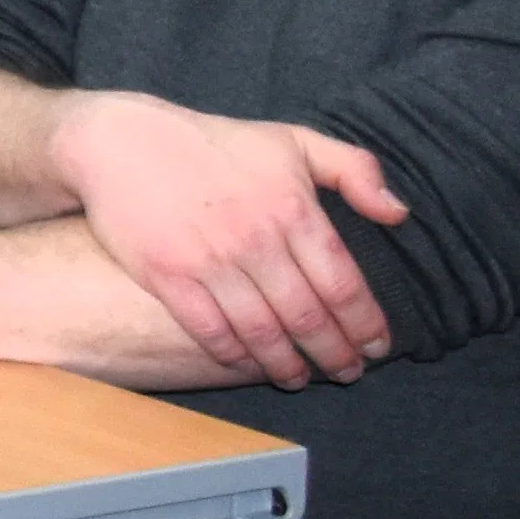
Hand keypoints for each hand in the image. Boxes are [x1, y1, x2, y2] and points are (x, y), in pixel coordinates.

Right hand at [51, 90, 408, 386]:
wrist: (120, 141)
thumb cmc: (213, 143)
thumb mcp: (291, 139)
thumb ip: (354, 169)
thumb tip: (399, 214)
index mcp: (294, 209)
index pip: (344, 284)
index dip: (365, 324)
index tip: (377, 347)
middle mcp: (257, 240)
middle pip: (308, 317)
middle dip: (334, 354)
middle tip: (347, 373)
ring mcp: (210, 261)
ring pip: (262, 332)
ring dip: (286, 365)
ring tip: (299, 379)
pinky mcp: (167, 277)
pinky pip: (210, 330)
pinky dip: (234, 356)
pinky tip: (248, 365)